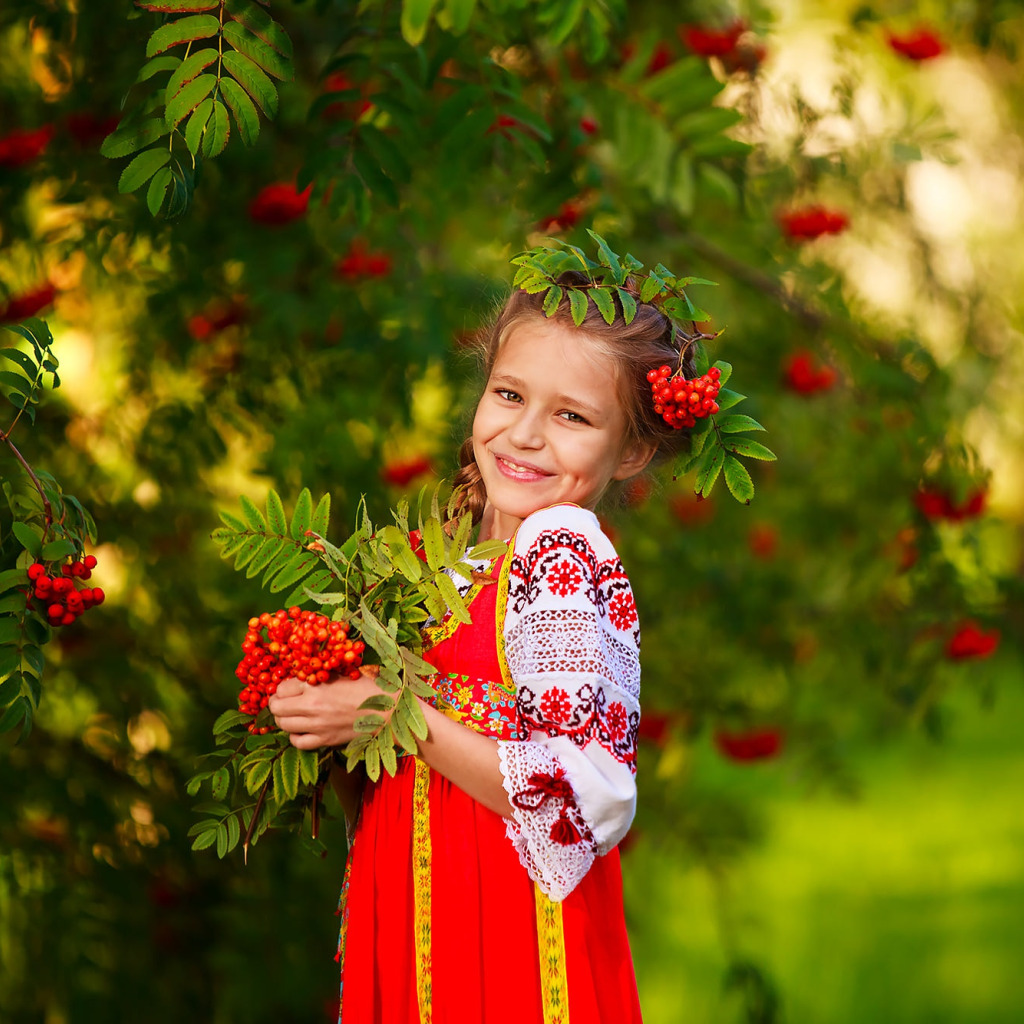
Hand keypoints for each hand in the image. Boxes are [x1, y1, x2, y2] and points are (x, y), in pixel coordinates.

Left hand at [268, 666, 386, 749]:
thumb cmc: (370, 687)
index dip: (282, 687)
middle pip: (277, 707)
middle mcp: (313, 706)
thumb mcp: (343, 673)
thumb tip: (302, 678)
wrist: (389, 709)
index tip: (287, 688)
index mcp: (317, 685)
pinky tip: (302, 730)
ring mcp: (318, 725)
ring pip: (283, 725)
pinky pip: (298, 742)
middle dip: (276, 703)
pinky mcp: (326, 740)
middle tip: (282, 701)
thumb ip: (320, 676)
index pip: (282, 687)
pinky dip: (295, 736)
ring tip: (291, 714)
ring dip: (283, 719)